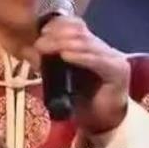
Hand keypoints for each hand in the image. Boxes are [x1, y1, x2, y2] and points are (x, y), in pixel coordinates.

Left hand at [21, 16, 129, 133]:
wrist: (102, 123)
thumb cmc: (82, 101)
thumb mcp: (62, 79)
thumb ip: (51, 64)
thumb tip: (30, 51)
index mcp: (92, 47)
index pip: (77, 26)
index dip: (59, 25)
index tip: (41, 31)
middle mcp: (104, 49)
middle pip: (80, 33)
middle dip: (57, 35)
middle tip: (39, 43)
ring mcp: (113, 59)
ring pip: (87, 44)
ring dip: (63, 44)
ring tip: (45, 47)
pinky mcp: (118, 72)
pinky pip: (97, 61)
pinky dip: (80, 57)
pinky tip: (65, 56)